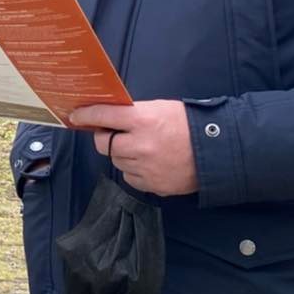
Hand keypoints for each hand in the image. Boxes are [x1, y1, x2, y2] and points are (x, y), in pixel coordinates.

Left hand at [71, 99, 198, 196]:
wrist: (218, 151)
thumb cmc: (190, 124)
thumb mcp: (161, 108)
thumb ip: (135, 113)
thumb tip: (110, 117)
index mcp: (143, 120)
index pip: (104, 116)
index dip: (86, 115)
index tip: (75, 116)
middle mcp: (140, 145)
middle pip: (103, 144)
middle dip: (104, 137)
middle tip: (113, 133)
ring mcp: (145, 168)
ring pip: (116, 161)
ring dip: (121, 154)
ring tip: (140, 147)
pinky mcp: (153, 185)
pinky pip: (130, 177)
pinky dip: (134, 170)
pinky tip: (149, 162)